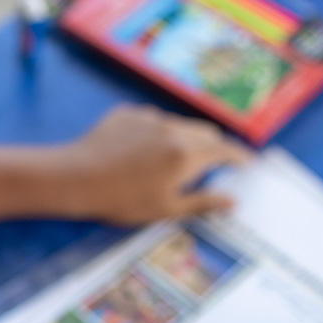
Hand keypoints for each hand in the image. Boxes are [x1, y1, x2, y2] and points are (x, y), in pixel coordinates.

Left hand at [62, 104, 251, 224]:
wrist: (75, 178)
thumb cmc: (122, 200)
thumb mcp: (166, 209)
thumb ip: (203, 202)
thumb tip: (234, 200)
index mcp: (187, 154)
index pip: (224, 150)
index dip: (239, 157)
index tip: (248, 163)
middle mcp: (172, 129)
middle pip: (205, 132)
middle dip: (216, 146)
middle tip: (216, 162)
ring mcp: (148, 118)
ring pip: (179, 124)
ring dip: (186, 138)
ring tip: (176, 158)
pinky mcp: (126, 114)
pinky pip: (152, 121)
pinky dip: (158, 133)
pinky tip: (143, 150)